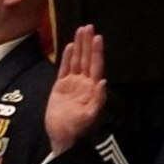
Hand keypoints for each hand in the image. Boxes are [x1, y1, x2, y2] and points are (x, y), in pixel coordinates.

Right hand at [46, 25, 106, 154]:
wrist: (62, 136)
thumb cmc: (77, 129)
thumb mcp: (90, 116)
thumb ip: (98, 99)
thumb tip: (103, 81)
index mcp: (92, 88)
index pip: (95, 66)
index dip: (97, 51)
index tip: (97, 37)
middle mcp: (83, 83)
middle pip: (86, 59)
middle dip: (87, 43)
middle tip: (88, 27)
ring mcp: (72, 83)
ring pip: (76, 60)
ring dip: (78, 46)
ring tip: (80, 30)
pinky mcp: (60, 87)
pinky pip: (64, 68)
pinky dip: (66, 57)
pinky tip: (69, 46)